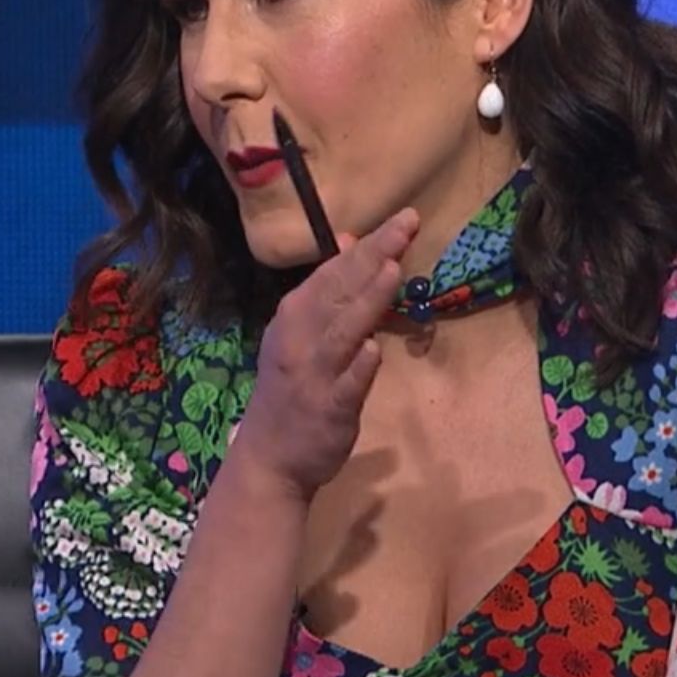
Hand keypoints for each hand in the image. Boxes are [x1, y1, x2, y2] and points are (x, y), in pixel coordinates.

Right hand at [228, 206, 419, 502]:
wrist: (270, 457)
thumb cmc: (292, 389)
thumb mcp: (302, 334)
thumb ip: (330, 292)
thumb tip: (351, 242)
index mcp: (295, 315)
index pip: (335, 271)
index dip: (369, 244)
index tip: (404, 218)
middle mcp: (299, 337)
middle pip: (339, 291)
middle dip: (374, 256)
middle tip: (406, 225)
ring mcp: (312, 373)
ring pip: (342, 332)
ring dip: (367, 301)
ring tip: (393, 270)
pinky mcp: (327, 407)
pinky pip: (346, 384)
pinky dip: (359, 366)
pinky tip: (374, 349)